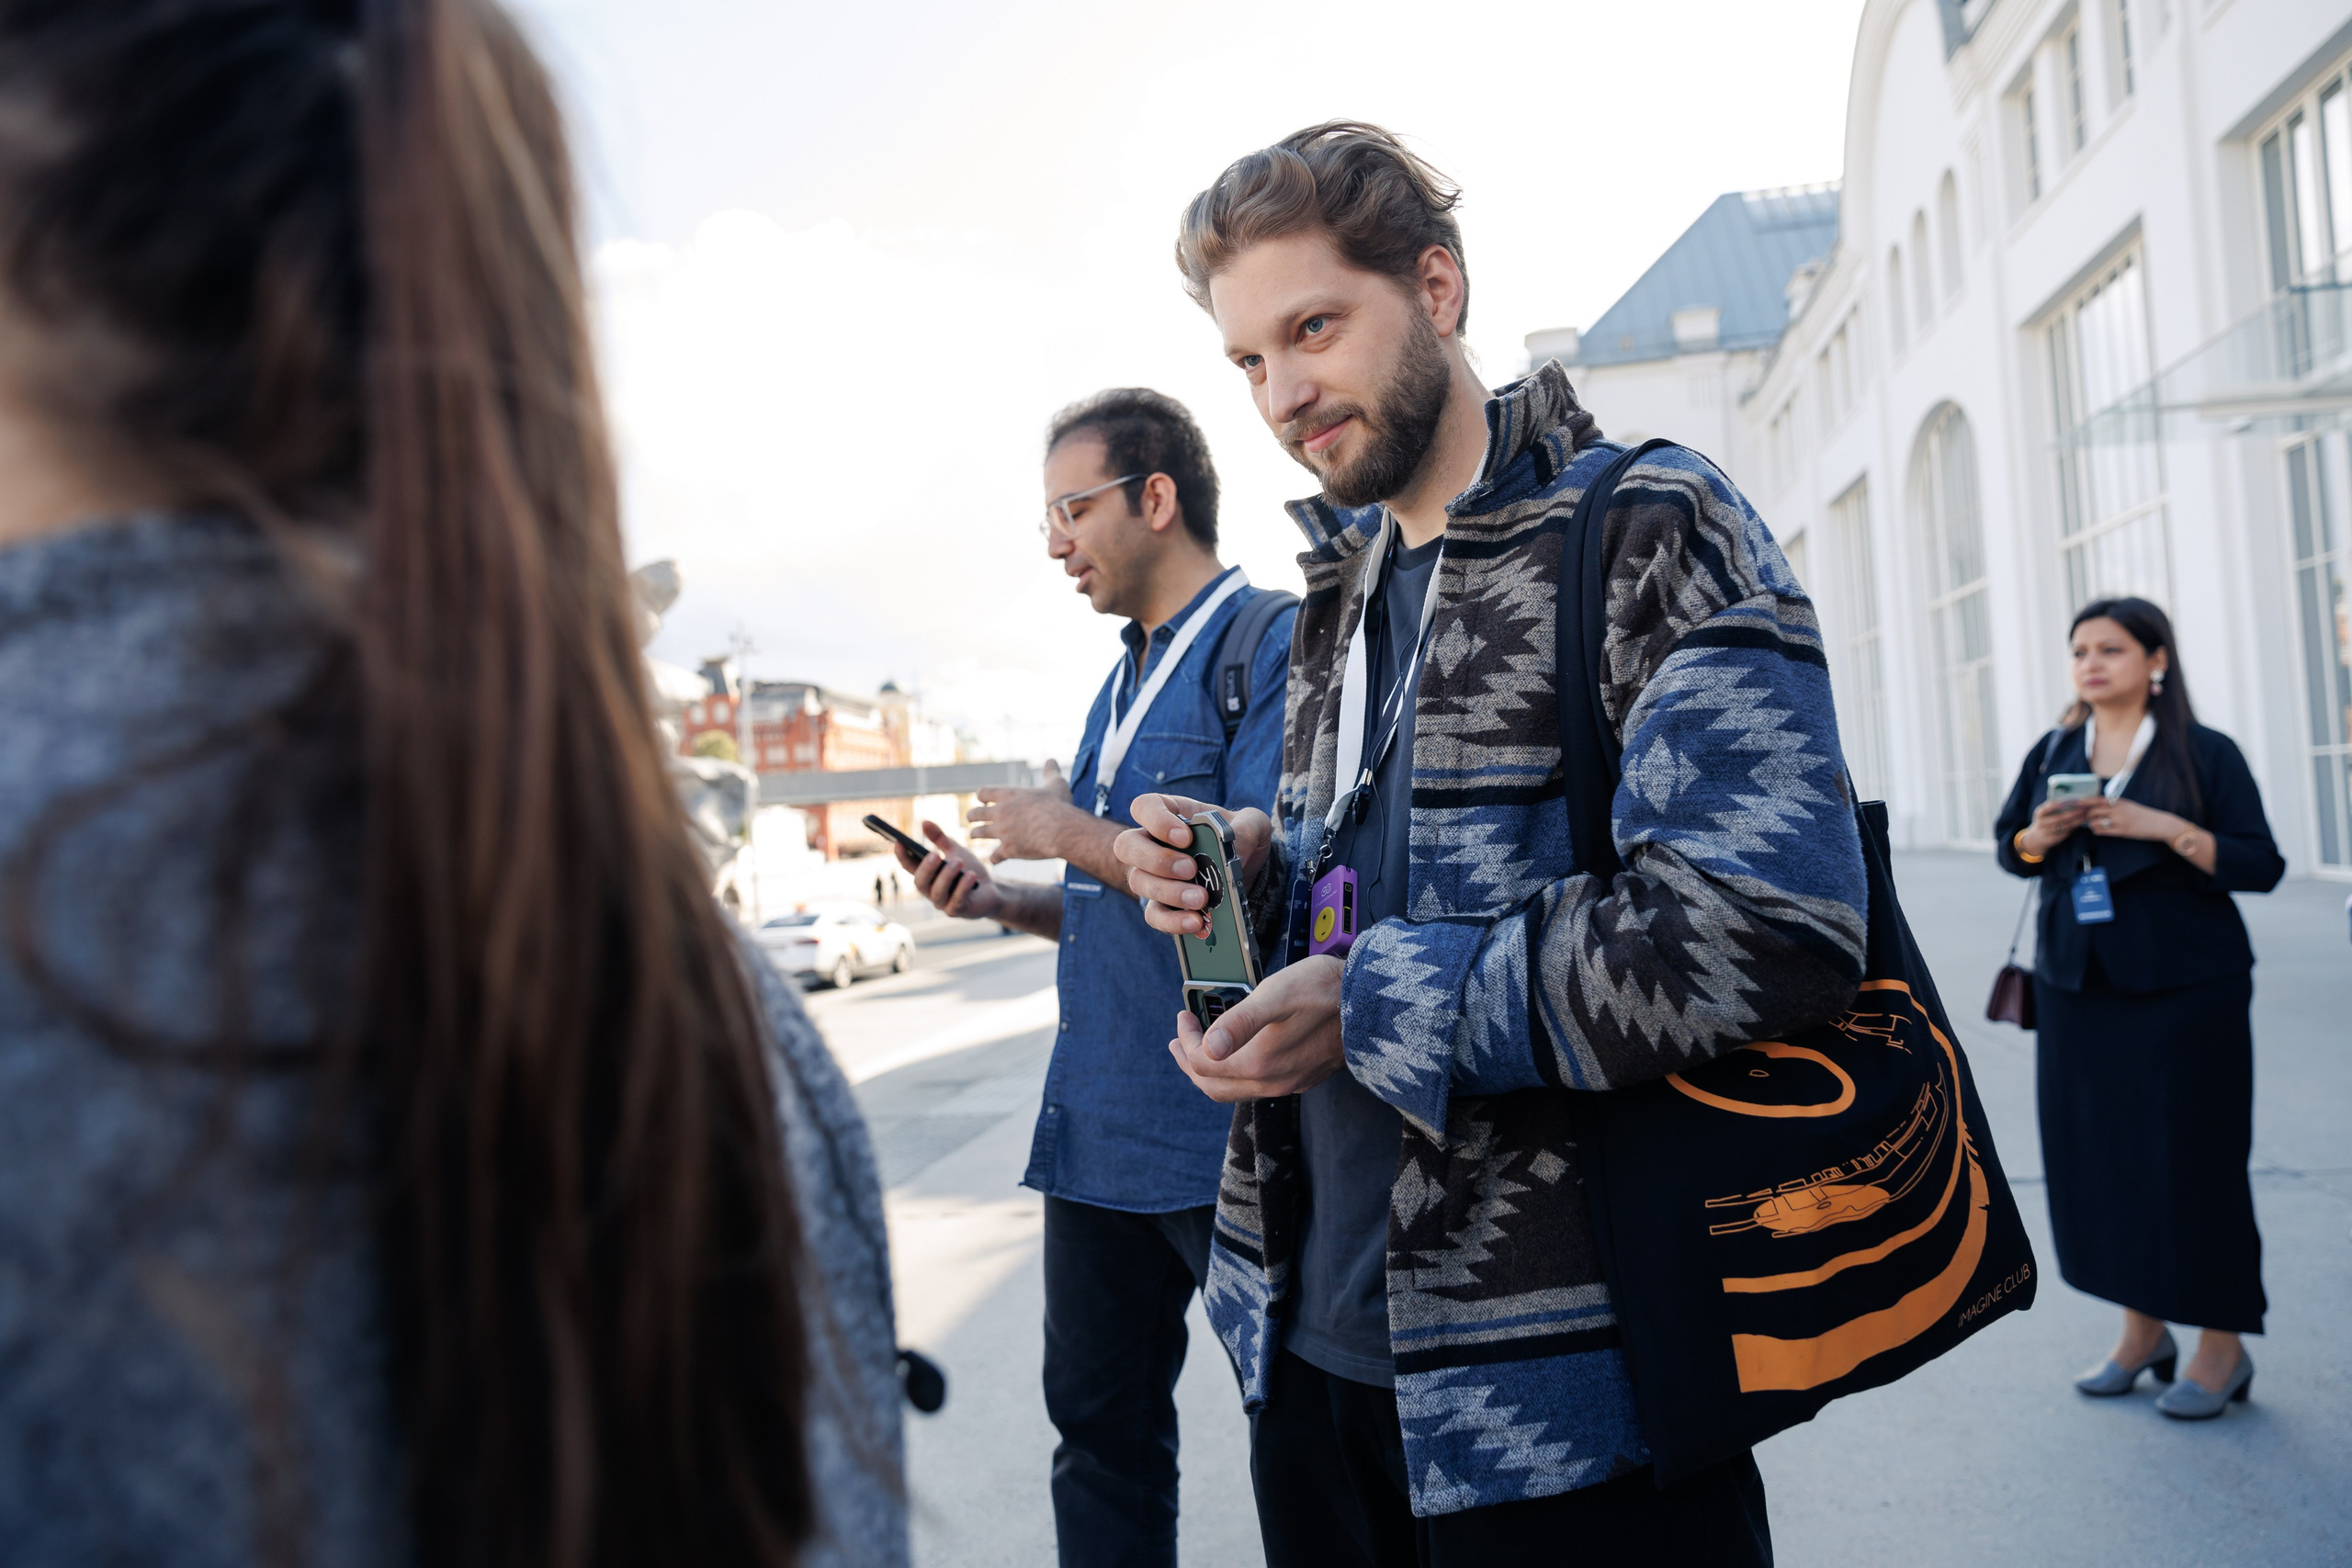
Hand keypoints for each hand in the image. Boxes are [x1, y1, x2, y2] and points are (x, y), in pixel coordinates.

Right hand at [896, 820, 1003, 920]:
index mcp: (927, 876)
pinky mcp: (957, 911)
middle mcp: (930, 891)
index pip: (909, 867)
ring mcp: (943, 903)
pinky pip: (957, 901)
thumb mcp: (955, 851)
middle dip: (926, 868)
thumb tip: (924, 822)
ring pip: (938, 892)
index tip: (898, 842)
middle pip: (920, 882)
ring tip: (958, 861)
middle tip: (935, 855)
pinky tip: (970, 876)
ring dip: (947, 876)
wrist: (991, 892)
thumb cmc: (969, 871)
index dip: (902, 856)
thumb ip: (940, 839)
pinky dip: (963, 888)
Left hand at [966, 760, 1079, 863]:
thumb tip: (1052, 760)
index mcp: (1009, 795)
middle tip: (971, 818)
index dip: (981, 796)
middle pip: (975, 814)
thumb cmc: (1060, 805)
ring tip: (973, 835)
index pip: (983, 792)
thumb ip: (1050, 772)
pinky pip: (994, 856)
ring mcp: (1002, 832)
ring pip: (979, 834)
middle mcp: (1001, 812)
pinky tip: (996, 859)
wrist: (1062, 830)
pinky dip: (995, 857)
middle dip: (972, 816)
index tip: (983, 800)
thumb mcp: (1056, 784)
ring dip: (975, 834)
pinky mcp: (1008, 850)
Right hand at [1113, 793, 1272, 939]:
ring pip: (1138, 882)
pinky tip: (1196, 922)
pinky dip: (1172, 921)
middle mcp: (1153, 843)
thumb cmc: (1242, 836)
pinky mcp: (1163, 905)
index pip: (1144, 807)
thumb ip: (1246, 828)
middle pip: (1127, 845)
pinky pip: (1154, 915)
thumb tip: (1233, 852)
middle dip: (1157, 860)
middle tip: (1190, 869)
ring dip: (1169, 892)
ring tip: (1201, 899)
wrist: (1251, 870)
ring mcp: (1153, 875)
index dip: (1157, 821)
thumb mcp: (1253, 823)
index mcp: (1171, 813)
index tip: (1185, 837)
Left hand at [1168, 956, 1345, 1102]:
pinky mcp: (1303, 1077)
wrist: (1373, 1002)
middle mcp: (1272, 1082)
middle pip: (1214, 1085)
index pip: (1203, 1063)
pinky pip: (1258, 1087)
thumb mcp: (1276, 995)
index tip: (1183, 1016)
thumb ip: (1240, 1022)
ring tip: (1199, 1050)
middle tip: (1179, 1040)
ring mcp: (1289, 1083)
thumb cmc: (1324, 990)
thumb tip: (1208, 1048)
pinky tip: (1237, 1054)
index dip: (1186, 1040)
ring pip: (1236, 1090)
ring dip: (1211, 1072)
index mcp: (1259, 1063)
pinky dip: (1235, 1073)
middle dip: (1189, 1063)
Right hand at [2020, 796, 2093, 857]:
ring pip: (2064, 826)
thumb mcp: (2044, 813)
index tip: (2067, 801)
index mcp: (2039, 814)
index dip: (2056, 805)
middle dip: (2072, 813)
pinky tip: (2080, 823)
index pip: (2046, 808)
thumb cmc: (2044, 820)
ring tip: (2085, 816)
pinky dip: (2074, 828)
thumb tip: (2069, 798)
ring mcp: (2046, 832)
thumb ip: (2052, 805)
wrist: (2036, 838)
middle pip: (2058, 818)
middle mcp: (2041, 823)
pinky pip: (2065, 833)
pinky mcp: (2052, 840)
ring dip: (2076, 821)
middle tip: (2083, 809)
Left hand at [2086, 798, 2182, 841]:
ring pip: (2095, 822)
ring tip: (2094, 825)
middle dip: (2086, 816)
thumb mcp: (2128, 805)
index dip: (2084, 802)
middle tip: (2086, 819)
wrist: (2159, 823)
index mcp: (2119, 801)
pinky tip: (2099, 831)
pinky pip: (2102, 831)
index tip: (2074, 803)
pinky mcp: (2122, 831)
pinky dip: (2097, 831)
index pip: (2096, 799)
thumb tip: (2096, 806)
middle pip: (2092, 811)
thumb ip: (2114, 804)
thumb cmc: (2142, 814)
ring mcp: (2119, 820)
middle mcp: (2118, 809)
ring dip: (2091, 825)